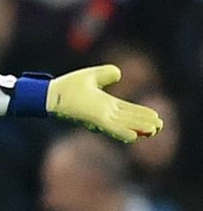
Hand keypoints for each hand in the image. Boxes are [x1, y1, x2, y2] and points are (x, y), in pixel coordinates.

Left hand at [46, 65, 162, 142]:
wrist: (50, 94)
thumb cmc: (67, 87)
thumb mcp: (91, 76)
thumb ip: (105, 74)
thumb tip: (119, 73)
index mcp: (105, 104)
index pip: (127, 110)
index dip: (141, 114)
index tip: (156, 117)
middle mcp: (104, 113)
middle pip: (129, 119)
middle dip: (143, 122)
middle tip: (160, 126)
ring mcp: (99, 117)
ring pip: (123, 124)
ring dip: (138, 128)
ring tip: (153, 131)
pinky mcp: (93, 118)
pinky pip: (110, 127)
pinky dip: (122, 131)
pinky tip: (133, 136)